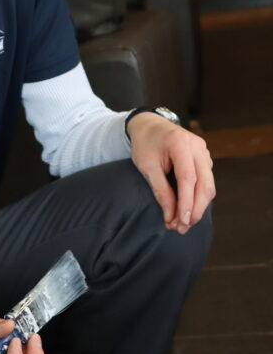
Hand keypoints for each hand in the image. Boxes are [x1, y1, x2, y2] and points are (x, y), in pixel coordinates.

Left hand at [127, 112, 214, 233]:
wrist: (149, 126)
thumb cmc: (145, 144)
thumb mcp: (146, 166)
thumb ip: (160, 190)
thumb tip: (171, 217)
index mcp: (180, 143)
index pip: (188, 178)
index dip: (186, 202)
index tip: (181, 221)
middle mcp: (197, 146)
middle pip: (204, 184)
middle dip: (195, 210)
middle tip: (182, 228)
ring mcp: (204, 151)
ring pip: (208, 185)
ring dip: (198, 207)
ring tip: (182, 224)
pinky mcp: (205, 158)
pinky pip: (206, 181)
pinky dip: (198, 198)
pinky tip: (187, 210)